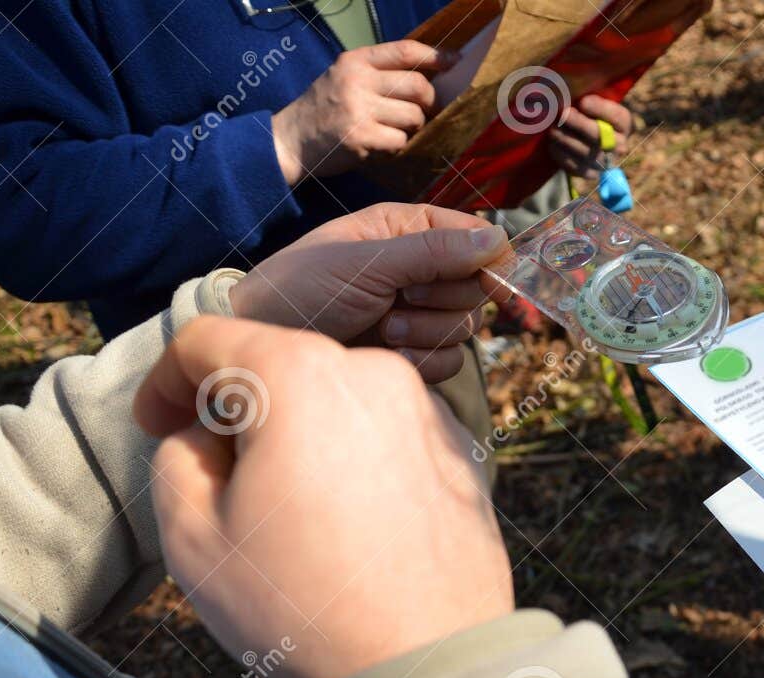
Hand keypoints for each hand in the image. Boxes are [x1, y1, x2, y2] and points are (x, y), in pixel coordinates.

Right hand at [133, 317, 513, 677]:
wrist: (428, 663)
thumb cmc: (307, 605)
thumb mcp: (194, 536)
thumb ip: (177, 459)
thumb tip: (207, 437)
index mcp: (301, 376)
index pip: (209, 342)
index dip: (165, 381)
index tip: (153, 426)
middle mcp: (375, 375)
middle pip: (280, 369)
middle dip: (238, 415)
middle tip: (216, 481)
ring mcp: (428, 413)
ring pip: (338, 405)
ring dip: (301, 440)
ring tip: (287, 517)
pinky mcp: (461, 456)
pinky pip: (386, 441)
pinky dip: (355, 464)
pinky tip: (346, 529)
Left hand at [228, 202, 511, 378]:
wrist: (265, 344)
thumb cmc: (300, 290)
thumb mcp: (364, 263)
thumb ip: (432, 252)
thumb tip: (496, 239)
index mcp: (406, 230)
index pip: (473, 236)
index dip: (491, 258)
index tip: (498, 282)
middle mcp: (417, 268)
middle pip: (475, 286)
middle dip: (442, 300)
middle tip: (400, 301)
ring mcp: (416, 312)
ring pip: (465, 327)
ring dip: (427, 332)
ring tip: (382, 328)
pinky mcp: (411, 352)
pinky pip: (449, 360)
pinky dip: (422, 360)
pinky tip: (387, 353)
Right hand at [272, 40, 453, 184]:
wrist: (292, 140)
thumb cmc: (325, 109)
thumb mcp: (345, 77)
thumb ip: (379, 73)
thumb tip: (428, 75)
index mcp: (355, 60)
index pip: (405, 50)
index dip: (436, 55)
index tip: (455, 60)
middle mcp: (357, 80)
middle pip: (418, 85)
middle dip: (429, 101)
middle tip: (423, 110)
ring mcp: (359, 109)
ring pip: (414, 116)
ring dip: (413, 127)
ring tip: (394, 129)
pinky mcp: (361, 137)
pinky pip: (400, 141)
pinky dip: (397, 146)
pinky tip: (380, 144)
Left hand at [549, 95, 632, 178]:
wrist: (578, 135)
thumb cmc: (585, 111)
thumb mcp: (591, 99)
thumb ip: (587, 96)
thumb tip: (575, 96)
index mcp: (624, 124)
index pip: (618, 117)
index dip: (601, 109)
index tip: (583, 101)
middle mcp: (619, 146)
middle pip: (601, 137)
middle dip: (580, 124)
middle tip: (563, 114)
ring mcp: (604, 162)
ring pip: (587, 154)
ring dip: (567, 140)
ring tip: (553, 128)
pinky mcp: (589, 173)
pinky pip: (576, 167)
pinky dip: (562, 154)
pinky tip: (552, 143)